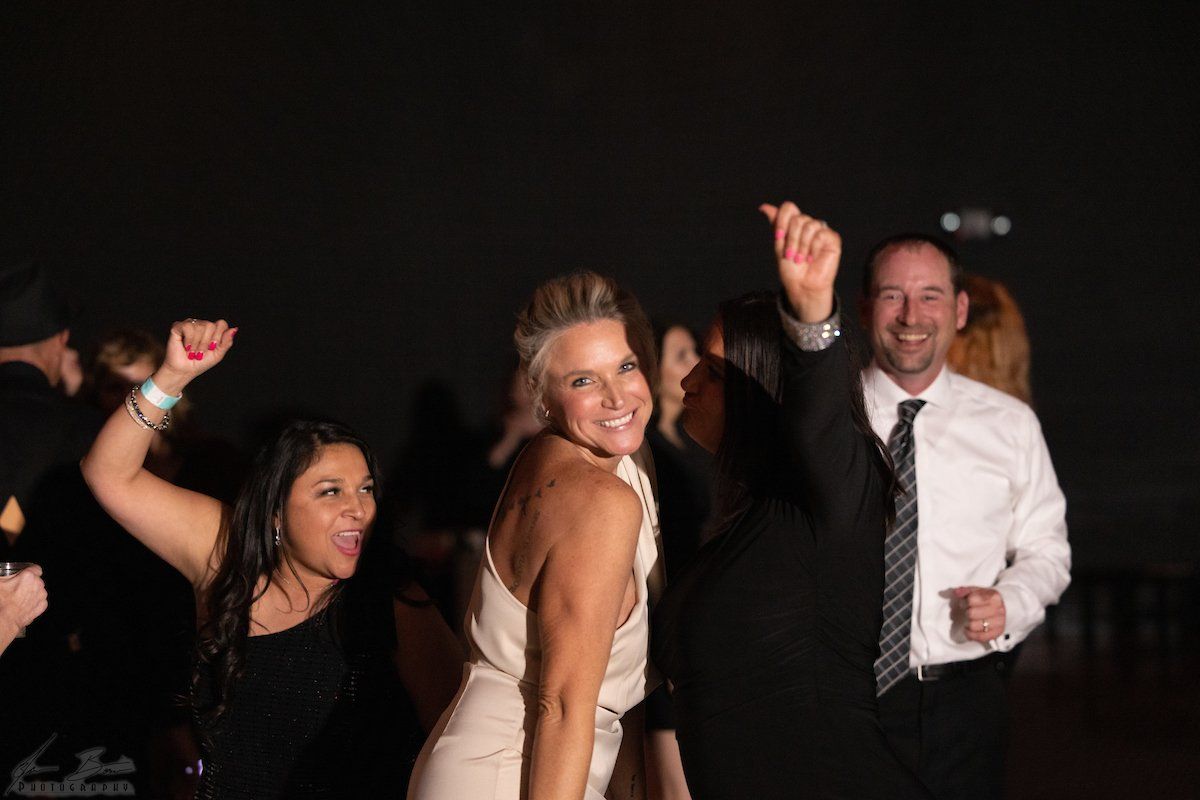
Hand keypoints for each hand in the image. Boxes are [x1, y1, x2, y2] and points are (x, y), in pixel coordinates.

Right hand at [0, 565, 47, 631]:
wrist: (6, 619)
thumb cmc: (2, 602)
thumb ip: (3, 575)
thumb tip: (2, 573)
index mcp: (29, 576)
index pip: (35, 568)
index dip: (29, 571)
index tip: (24, 574)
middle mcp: (38, 584)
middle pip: (36, 579)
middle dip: (28, 583)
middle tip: (17, 588)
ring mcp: (42, 596)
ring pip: (39, 590)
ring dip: (32, 592)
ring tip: (19, 597)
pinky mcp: (43, 605)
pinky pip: (40, 600)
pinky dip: (33, 602)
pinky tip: (23, 604)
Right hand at [154, 318, 237, 394]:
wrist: (185, 370)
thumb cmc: (201, 362)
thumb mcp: (218, 354)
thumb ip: (227, 342)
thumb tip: (234, 329)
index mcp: (212, 330)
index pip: (221, 323)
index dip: (218, 336)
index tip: (212, 347)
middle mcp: (201, 325)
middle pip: (210, 325)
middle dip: (206, 342)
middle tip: (200, 353)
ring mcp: (190, 324)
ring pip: (199, 326)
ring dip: (197, 344)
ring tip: (192, 352)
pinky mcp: (178, 327)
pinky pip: (187, 327)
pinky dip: (188, 340)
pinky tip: (186, 347)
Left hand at [759, 202, 840, 322]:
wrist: (802, 286)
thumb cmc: (791, 269)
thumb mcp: (779, 245)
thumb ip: (775, 224)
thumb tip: (763, 206)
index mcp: (795, 225)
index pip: (789, 208)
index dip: (782, 221)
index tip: (778, 237)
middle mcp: (808, 225)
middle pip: (798, 218)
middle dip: (791, 239)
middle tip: (791, 255)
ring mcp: (821, 231)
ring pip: (810, 225)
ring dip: (802, 245)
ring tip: (801, 259)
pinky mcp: (832, 239)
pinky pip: (821, 234)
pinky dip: (814, 248)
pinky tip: (812, 258)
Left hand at [954, 586, 1005, 642]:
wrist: (1006, 605)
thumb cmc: (989, 599)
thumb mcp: (978, 591)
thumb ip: (966, 590)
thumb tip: (957, 592)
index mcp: (993, 597)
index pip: (971, 600)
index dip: (964, 602)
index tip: (965, 603)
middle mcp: (998, 610)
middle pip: (971, 614)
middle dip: (966, 612)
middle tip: (968, 612)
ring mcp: (999, 622)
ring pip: (974, 626)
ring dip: (968, 624)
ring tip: (970, 621)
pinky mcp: (998, 632)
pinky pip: (980, 637)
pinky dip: (971, 635)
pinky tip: (969, 630)